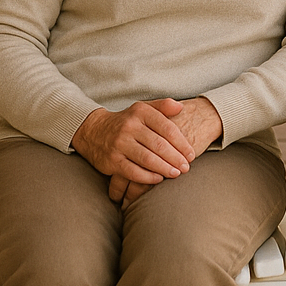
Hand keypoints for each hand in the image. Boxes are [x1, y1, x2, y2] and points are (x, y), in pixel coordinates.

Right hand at [102, 99, 223, 208]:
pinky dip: (147, 177)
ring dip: (164, 168)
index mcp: (141, 112)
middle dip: (176, 158)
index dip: (182, 142)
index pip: (167, 128)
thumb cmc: (126, 121)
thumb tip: (181, 107)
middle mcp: (130, 126)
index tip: (191, 153)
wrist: (93, 131)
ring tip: (176, 174)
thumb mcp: (143, 108)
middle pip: (159, 145)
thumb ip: (162, 106)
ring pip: (147, 159)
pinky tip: (158, 179)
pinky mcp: (112, 160)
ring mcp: (120, 144)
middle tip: (187, 167)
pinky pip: (133, 172)